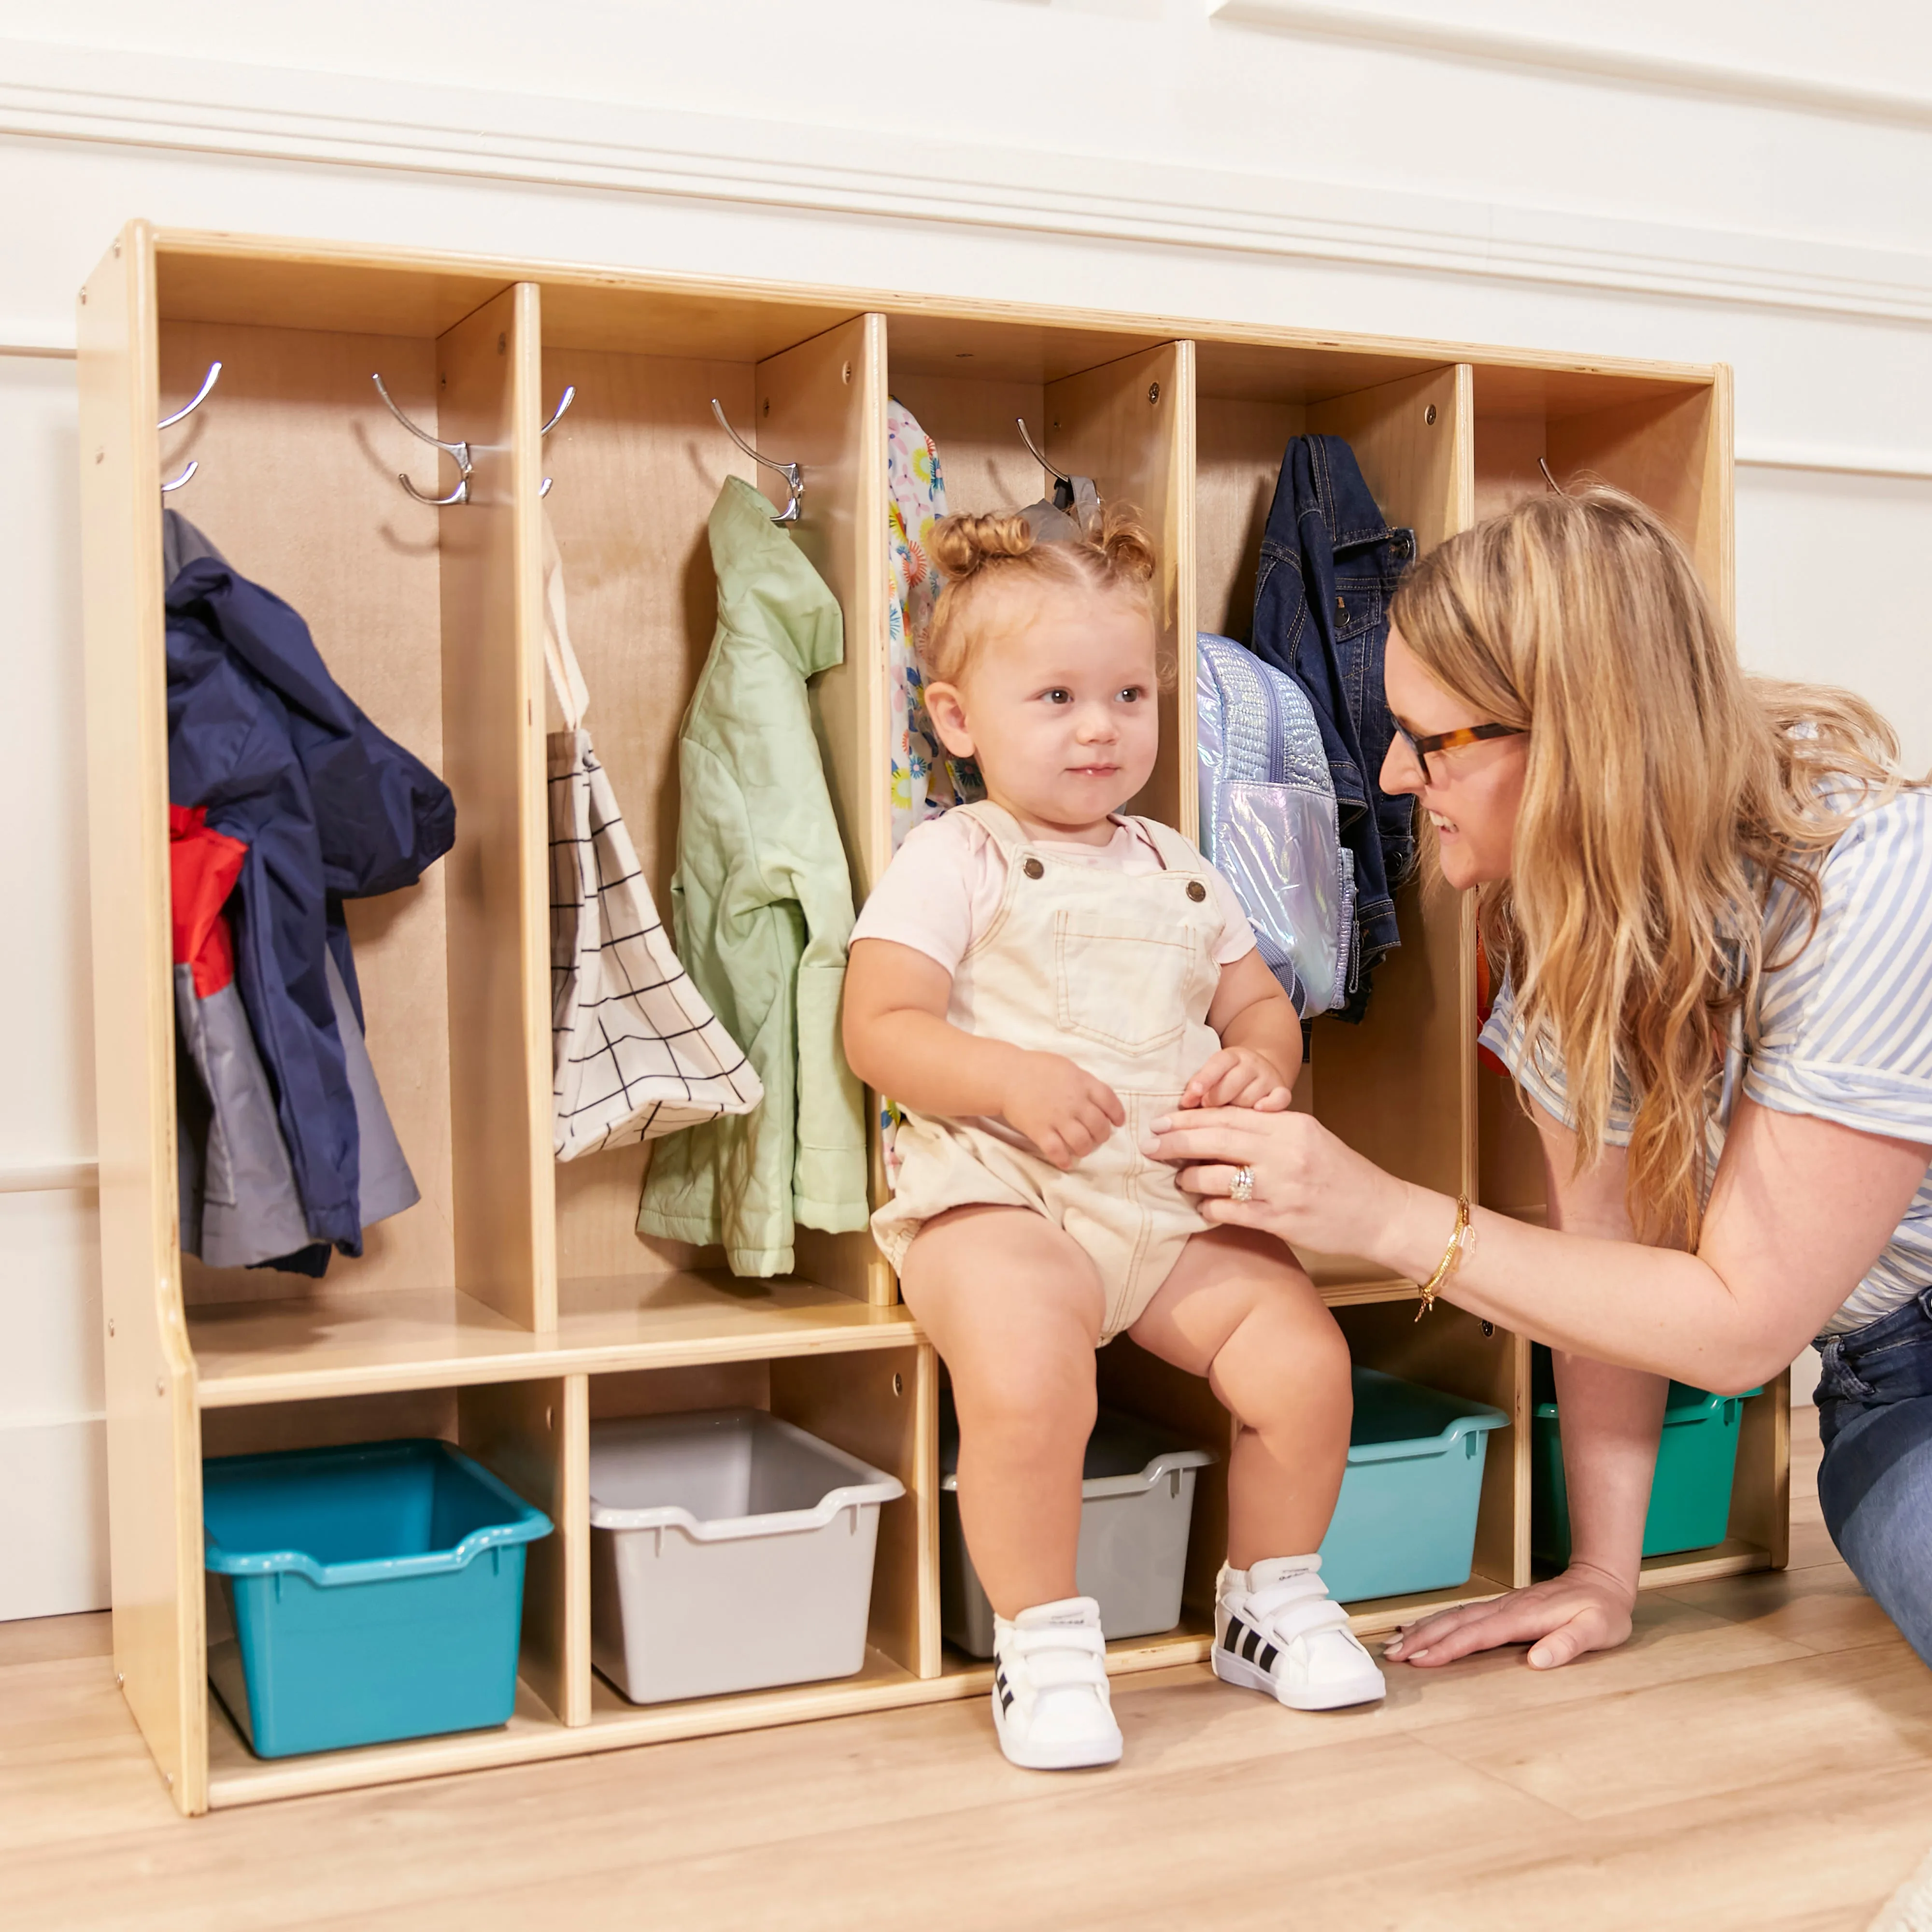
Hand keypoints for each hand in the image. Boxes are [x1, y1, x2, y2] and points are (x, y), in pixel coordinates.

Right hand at [1001, 1051, 1124, 1170]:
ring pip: (1083, 1143)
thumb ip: (1084, 1082)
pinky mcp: (1040, 1131)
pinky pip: (1057, 1152)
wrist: (1006, 1076)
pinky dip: (1064, 1160)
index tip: (1117, 1122)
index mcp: (1083, 1083)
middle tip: (1097, 1137)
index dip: (1117, 1114)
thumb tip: (1097, 1098)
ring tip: (1081, 1148)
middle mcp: (1074, 1102)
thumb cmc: (1036, 1068)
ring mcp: (1057, 1118)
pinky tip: (1066, 1162)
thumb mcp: (1067, 1067)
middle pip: (1099, 1127)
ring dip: (1086, 1149)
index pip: (1110, 1101)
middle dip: (1102, 1136)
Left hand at [1143, 1106, 1409, 1256]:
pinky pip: (1231, 1212)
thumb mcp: (1310, 1136)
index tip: (1161, 1121)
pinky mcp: (1281, 1220)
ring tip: (1179, 1179)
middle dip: (1176, 1141)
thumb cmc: (1341, 1173)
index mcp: (1290, 1126)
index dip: (1190, 1118)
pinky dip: (1210, 1208)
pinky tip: (1203, 1206)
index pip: (1229, 1116)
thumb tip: (1222, 1121)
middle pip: (1216, 1140)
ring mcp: (1282, 1188)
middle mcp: (1284, 1153)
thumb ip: (1270, 1126)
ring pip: (1217, 1177)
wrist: (1380, 1213)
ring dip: (1190, 1178)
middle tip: (1149, 1144)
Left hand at [1181, 1046, 1292, 1112]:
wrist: (1260, 1070)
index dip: (1204, 1079)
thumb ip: (1199, 1087)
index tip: (1191, 1096)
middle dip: (1216, 1099)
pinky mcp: (1281, 1091)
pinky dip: (1270, 1105)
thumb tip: (1185, 1103)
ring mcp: (1268, 1077)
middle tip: (1207, 1107)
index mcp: (1231, 1056)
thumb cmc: (1227, 1079)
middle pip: (1233, 1083)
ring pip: (1250, 1097)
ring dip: (1237, 1108)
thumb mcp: (1212, 1075)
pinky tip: (1258, 1110)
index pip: (1218, 1064)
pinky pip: (1280, 1099)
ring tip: (1228, 1113)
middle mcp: (1251, 1064)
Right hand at [1382, 1563, 1635, 1670]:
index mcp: (1523, 1617)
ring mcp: (1500, 1606)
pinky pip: (1460, 1615)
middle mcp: (1505, 1609)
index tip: (1421, 1658)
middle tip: (1393, 1655)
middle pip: (1455, 1623)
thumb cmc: (1602, 1610)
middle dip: (1421, 1638)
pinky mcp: (1500, 1608)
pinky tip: (1421, 1627)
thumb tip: (1537, 1660)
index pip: (1478, 1635)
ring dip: (1422, 1629)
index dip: (1447, 1647)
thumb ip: (1567, 1644)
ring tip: (1395, 1643)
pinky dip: (1436, 1621)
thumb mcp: (1597, 1630)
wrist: (1601, 1581)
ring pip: (1453, 1617)